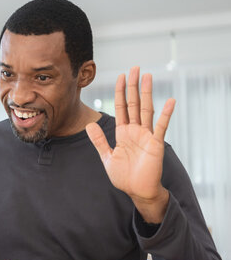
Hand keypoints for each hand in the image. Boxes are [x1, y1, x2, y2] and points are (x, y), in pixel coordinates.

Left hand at [86, 66, 175, 222]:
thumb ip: (99, 141)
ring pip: (146, 110)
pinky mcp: (155, 144)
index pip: (121, 107)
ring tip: (148, 76)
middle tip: (134, 68)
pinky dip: (165, 114)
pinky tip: (170, 101)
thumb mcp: (107, 157)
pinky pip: (160, 127)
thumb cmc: (124, 176)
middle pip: (134, 103)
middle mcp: (135, 130)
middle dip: (133, 86)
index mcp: (123, 132)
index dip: (120, 92)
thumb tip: (89, 125)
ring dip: (147, 93)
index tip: (120, 76)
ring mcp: (146, 135)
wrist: (137, 191)